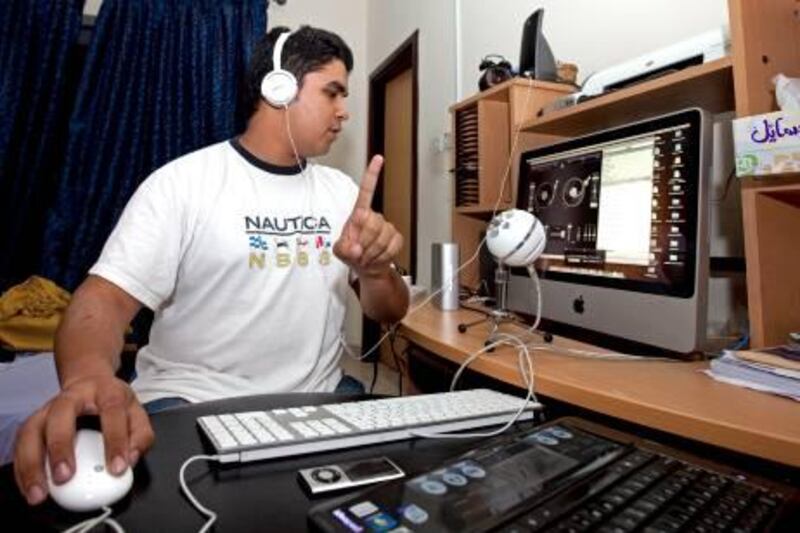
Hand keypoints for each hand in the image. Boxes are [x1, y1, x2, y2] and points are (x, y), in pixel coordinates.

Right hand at [13, 375, 153, 505]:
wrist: (90, 384)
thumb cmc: (114, 402)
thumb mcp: (137, 413)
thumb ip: (141, 436)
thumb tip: (131, 460)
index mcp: (106, 391)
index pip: (112, 411)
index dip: (116, 440)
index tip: (118, 468)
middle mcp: (73, 396)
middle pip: (60, 415)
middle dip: (60, 447)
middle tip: (65, 477)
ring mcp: (49, 407)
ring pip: (32, 430)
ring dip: (32, 463)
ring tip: (40, 490)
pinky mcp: (35, 421)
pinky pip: (21, 444)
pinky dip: (23, 468)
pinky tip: (31, 487)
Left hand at [334, 155, 403, 276]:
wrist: (367, 267)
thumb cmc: (351, 253)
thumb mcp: (340, 251)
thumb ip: (343, 249)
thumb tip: (355, 248)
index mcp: (359, 214)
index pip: (366, 191)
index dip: (372, 174)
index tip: (378, 158)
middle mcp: (374, 217)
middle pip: (373, 223)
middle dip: (364, 242)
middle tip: (359, 252)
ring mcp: (387, 227)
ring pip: (382, 238)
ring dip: (372, 252)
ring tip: (366, 256)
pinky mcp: (397, 238)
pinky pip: (392, 246)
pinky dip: (383, 256)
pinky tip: (377, 257)